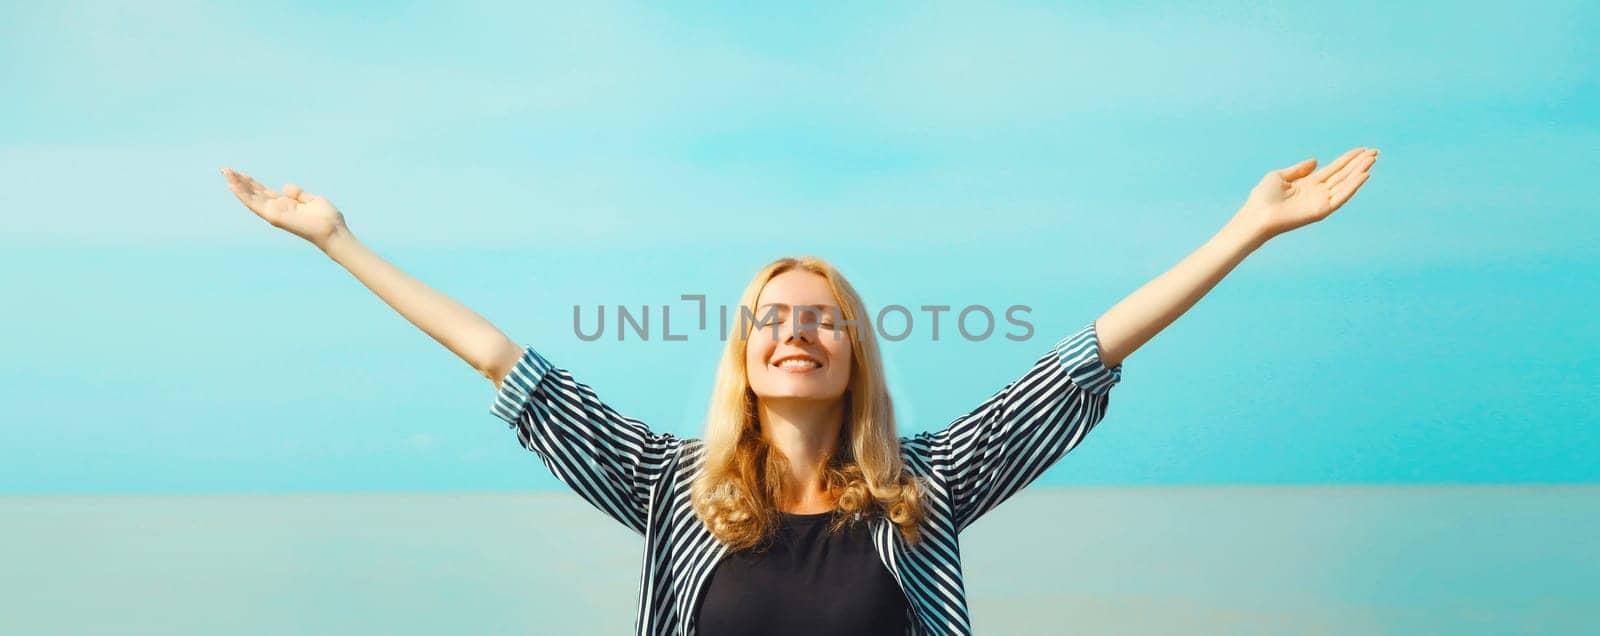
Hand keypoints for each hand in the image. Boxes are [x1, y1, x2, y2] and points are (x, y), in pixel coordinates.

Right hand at [220, 167, 347, 248]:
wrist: (332, 230)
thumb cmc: (327, 218)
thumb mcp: (312, 200)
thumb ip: (298, 194)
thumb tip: (284, 187)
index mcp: (285, 204)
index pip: (263, 191)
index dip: (251, 182)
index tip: (240, 173)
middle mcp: (277, 209)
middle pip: (254, 193)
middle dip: (240, 181)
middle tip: (225, 169)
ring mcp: (273, 213)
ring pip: (250, 197)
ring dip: (237, 185)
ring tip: (225, 173)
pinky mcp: (273, 216)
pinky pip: (254, 204)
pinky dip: (243, 194)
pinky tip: (232, 185)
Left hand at [1236, 147, 1377, 240]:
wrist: (1257, 214)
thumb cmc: (1263, 197)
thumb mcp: (1280, 176)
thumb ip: (1299, 169)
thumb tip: (1316, 161)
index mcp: (1309, 184)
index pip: (1334, 169)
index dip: (1348, 159)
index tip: (1362, 149)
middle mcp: (1318, 192)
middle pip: (1343, 175)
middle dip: (1359, 163)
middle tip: (1375, 152)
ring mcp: (1321, 201)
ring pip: (1345, 184)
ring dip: (1359, 172)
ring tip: (1372, 159)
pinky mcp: (1321, 210)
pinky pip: (1341, 197)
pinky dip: (1353, 186)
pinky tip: (1364, 175)